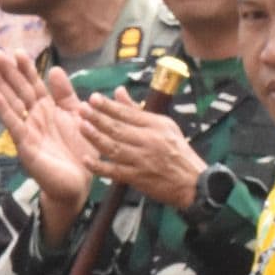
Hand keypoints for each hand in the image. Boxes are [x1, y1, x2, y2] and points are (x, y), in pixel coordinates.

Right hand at [0, 51, 95, 228]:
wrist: (78, 183)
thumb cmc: (79, 151)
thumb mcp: (77, 116)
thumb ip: (66, 94)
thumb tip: (55, 69)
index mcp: (47, 108)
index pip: (34, 83)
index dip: (25, 68)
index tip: (16, 51)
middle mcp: (34, 117)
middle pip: (18, 90)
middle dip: (7, 72)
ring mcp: (27, 130)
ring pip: (12, 103)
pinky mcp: (25, 145)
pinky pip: (14, 125)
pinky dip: (5, 111)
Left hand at [79, 92, 205, 210]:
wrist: (193, 183)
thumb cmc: (178, 152)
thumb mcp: (165, 126)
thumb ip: (138, 110)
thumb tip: (119, 91)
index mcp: (156, 126)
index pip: (128, 113)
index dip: (109, 106)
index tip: (93, 98)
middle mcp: (149, 141)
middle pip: (119, 128)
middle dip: (98, 118)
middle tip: (81, 109)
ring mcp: (143, 160)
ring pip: (115, 147)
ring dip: (96, 137)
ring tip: (81, 127)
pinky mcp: (139, 178)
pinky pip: (115, 171)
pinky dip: (100, 166)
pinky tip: (86, 159)